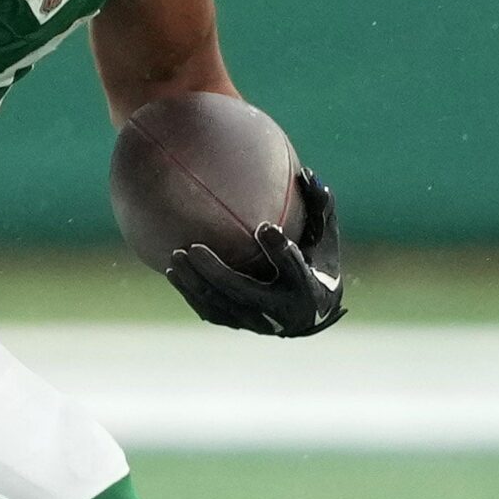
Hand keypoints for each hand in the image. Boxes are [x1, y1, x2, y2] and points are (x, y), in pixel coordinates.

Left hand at [165, 170, 346, 336]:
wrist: (311, 314)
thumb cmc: (316, 262)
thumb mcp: (325, 238)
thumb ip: (321, 208)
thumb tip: (307, 174)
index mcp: (308, 288)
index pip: (294, 268)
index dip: (279, 250)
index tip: (264, 226)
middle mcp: (282, 312)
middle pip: (245, 292)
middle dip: (217, 272)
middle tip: (193, 248)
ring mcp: (258, 322)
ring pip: (222, 304)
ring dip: (196, 282)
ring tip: (177, 256)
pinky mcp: (240, 324)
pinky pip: (211, 311)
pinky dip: (190, 293)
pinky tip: (174, 272)